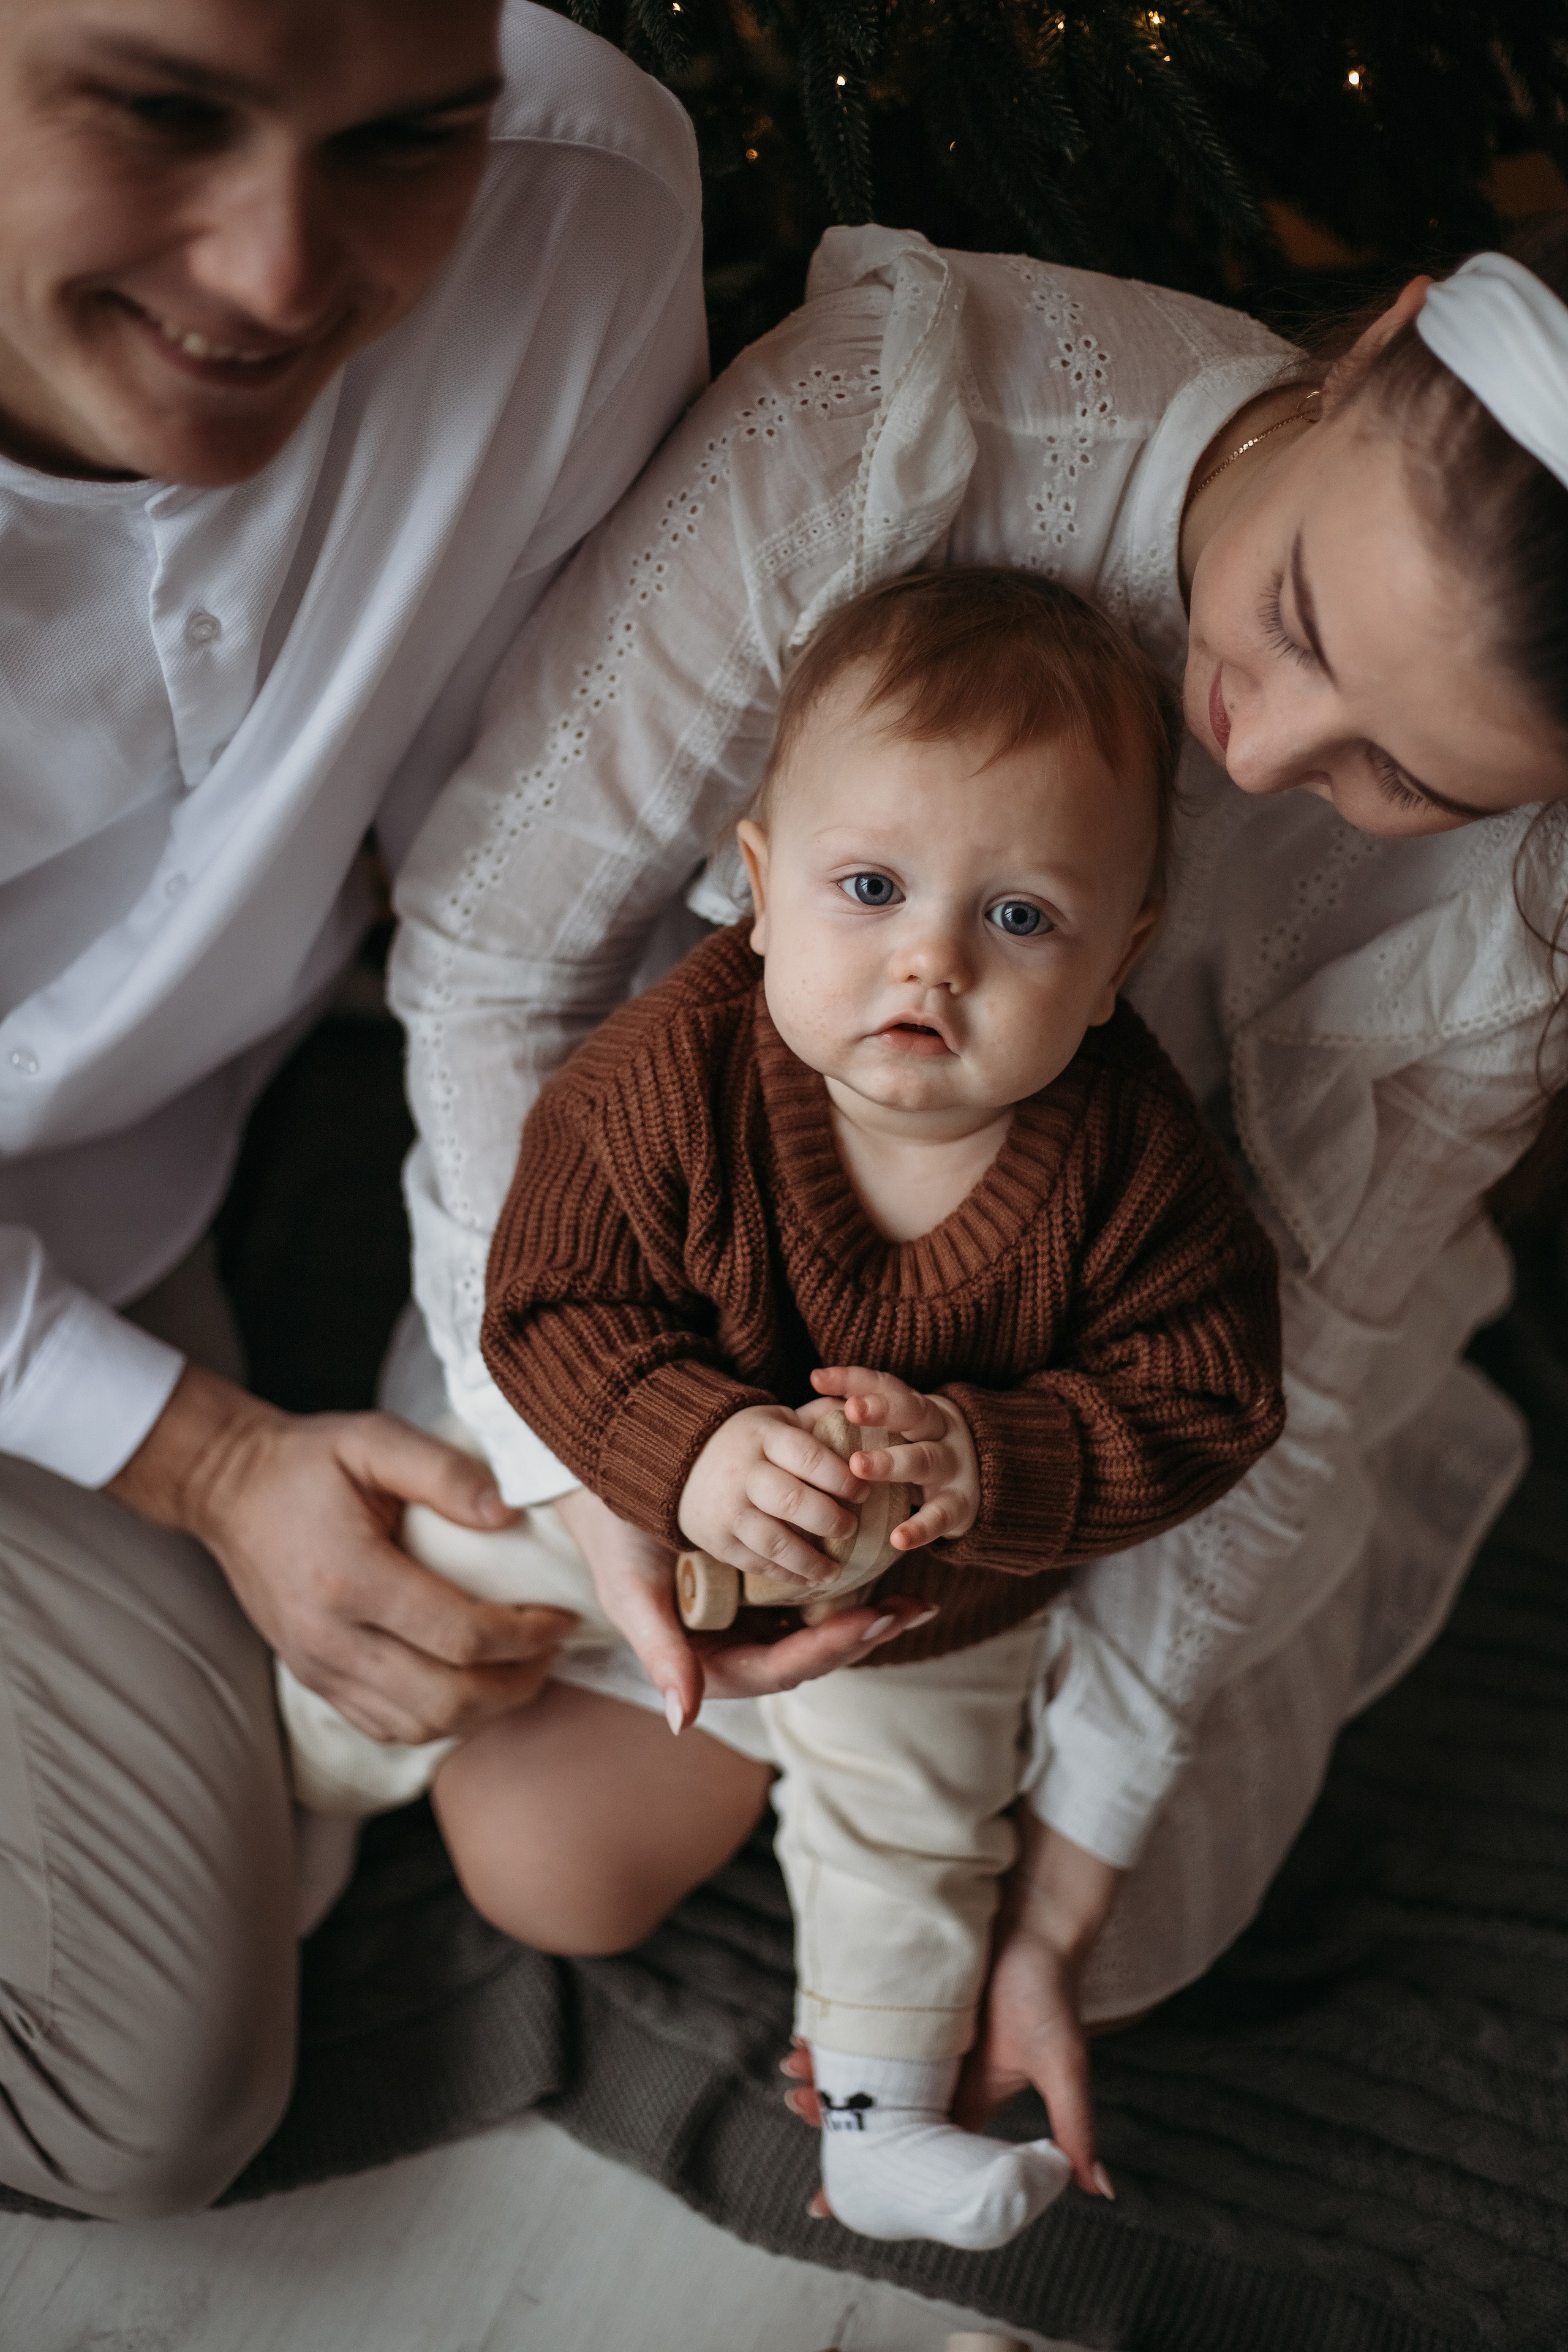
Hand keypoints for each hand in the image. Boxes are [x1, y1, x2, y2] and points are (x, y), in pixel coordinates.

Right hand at [109, 1365, 578, 1745]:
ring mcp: (318, 1668)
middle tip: (555, 1649)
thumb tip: (510, 1513)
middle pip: (447, 1698)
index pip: (460, 1635)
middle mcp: (331, 1638)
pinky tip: (474, 1686)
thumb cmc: (308, 1461)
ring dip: (487, 1710)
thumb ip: (444, 1472)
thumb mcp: (373, 1439)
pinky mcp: (314, 1681)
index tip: (564, 1616)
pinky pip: (388, 1728)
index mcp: (351, 1578)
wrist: (228, 1490)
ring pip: (421, 1726)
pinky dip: (442, 1721)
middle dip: (518, 1682)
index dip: (527, 1635)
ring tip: (526, 1669)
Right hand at [555, 1482, 935, 1730]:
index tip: (870, 1621)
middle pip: (814, 1655)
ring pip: (825, 1631)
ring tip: (916, 1603)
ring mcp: (759, 1623)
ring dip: (870, 1620)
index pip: (781, 1668)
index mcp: (713, 1666)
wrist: (617, 1496)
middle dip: (864, 1637)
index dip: (827, 1647)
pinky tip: (888, 1573)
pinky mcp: (771, 1594)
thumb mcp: (632, 1597)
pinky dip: (854, 1591)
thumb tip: (681, 1722)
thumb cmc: (617, 1547)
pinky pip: (819, 1599)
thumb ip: (659, 1656)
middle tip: (912, 1611)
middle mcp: (743, 1651)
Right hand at [677, 1403, 872, 1587]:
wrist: (681, 1461)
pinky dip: (786, 1574)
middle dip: (831, 1520)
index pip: (809, 1457)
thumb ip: (817, 1417)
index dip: (842, 1478)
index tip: (863, 1492)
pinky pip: (756, 1562)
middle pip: (793, 1502)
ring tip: (835, 1569)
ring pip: (775, 1542)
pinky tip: (808, 1578)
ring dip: (811, 1560)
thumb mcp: (777, 1419)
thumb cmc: (746, 1441)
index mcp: (763, 1437)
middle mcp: (743, 1473)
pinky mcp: (717, 1540)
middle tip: (850, 1527)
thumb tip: (862, 1412)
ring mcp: (728, 1509)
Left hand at [781, 1817, 1121, 2205]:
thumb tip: (1100, 2190)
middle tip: (799, 2109)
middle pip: (876, 2117)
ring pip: (861, 2075)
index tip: (825, 2206)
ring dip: (826, 2079)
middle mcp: (936, 2079)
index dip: (876, 2182)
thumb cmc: (1050, 1991)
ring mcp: (916, 2041)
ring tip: (794, 2074)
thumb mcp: (1063, 2065)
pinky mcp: (902, 2005)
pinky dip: (831, 2038)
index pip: (915, 2159)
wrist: (1035, 1921)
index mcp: (967, 2105)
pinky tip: (804, 2038)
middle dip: (835, 2122)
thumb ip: (1075, 2126)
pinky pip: (858, 2029)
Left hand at [807, 1366, 979, 1549]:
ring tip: (858, 1466)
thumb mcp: (899, 1430)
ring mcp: (951, 1466)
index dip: (852, 1380)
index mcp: (915, 1408)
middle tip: (851, 1410)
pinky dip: (920, 1527)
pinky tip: (897, 1538)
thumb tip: (802, 1416)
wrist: (989, 1476)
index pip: (885, 1385)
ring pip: (923, 1459)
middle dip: (881, 1410)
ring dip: (891, 1462)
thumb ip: (861, 1423)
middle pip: (911, 1412)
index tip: (817, 1378)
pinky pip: (940, 1515)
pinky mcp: (960, 1505)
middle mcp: (936, 1430)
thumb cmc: (919, 1450)